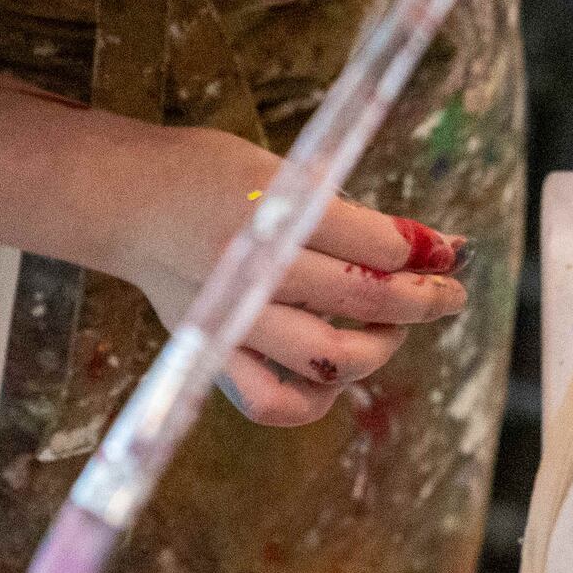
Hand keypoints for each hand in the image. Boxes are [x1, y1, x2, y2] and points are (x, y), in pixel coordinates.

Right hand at [92, 125, 471, 429]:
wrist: (122, 203)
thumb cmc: (200, 173)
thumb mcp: (275, 168)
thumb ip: (342, 208)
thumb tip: (421, 242)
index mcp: (267, 211)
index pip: (373, 243)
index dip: (425, 249)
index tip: (451, 250)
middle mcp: (251, 270)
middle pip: (361, 299)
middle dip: (422, 298)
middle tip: (447, 294)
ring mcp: (232, 321)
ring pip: (328, 359)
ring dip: (378, 349)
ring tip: (390, 329)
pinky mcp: (213, 354)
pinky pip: (272, 403)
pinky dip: (315, 401)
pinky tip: (337, 375)